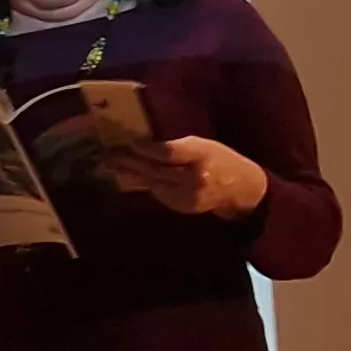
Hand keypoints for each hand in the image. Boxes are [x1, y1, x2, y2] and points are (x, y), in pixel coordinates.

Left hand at [107, 134, 267, 218]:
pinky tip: (133, 177)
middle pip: (157, 169)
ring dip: (132, 174)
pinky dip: (146, 184)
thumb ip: (179, 147)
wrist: (241, 189)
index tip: (132, 144)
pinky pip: (159, 193)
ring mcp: (188, 195)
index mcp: (202, 154)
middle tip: (109, 155)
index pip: (169, 153)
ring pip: (153, 183)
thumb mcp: (204, 144)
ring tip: (112, 166)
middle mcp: (195, 177)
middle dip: (131, 162)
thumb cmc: (220, 159)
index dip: (148, 149)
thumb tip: (146, 145)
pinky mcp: (183, 207)